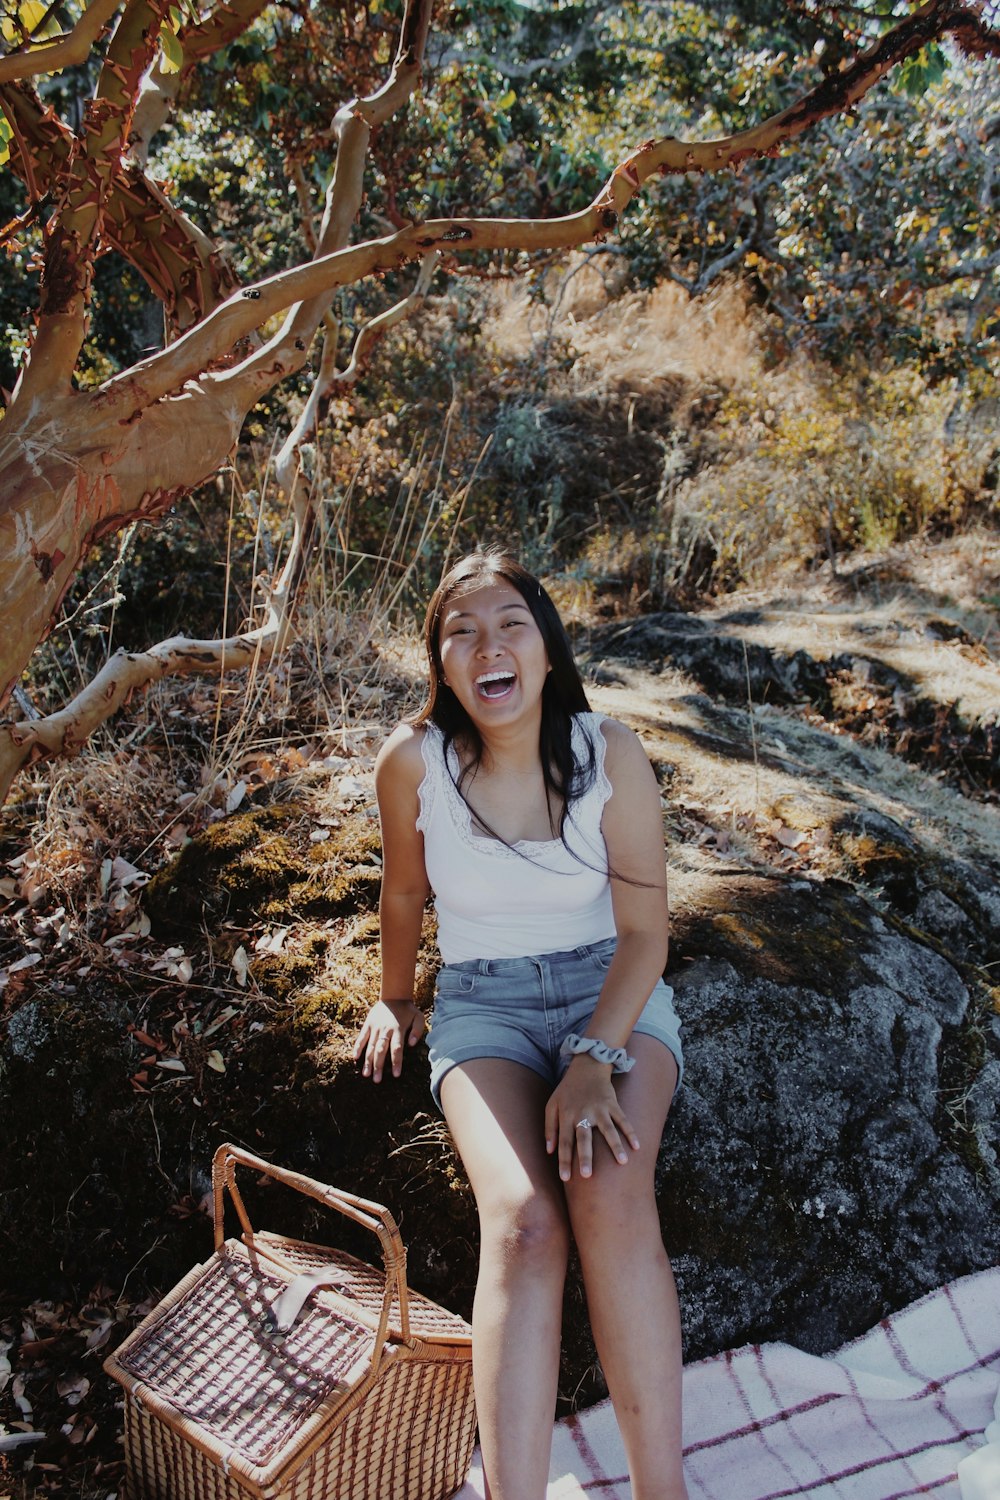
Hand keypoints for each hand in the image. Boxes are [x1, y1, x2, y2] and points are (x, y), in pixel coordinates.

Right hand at [352, 999, 425, 1081]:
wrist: (394, 996)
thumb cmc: (408, 1010)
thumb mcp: (418, 1017)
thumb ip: (418, 1030)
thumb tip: (412, 1044)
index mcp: (398, 1029)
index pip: (397, 1049)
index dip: (396, 1062)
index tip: (396, 1075)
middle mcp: (385, 1030)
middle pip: (381, 1050)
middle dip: (379, 1066)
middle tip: (377, 1080)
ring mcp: (375, 1027)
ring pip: (370, 1046)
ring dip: (368, 1061)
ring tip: (366, 1074)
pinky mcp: (368, 1025)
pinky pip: (361, 1037)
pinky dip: (357, 1047)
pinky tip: (354, 1058)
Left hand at [544, 1056, 639, 1181]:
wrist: (586, 1067)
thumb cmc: (567, 1090)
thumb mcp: (552, 1105)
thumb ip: (550, 1128)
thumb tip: (549, 1151)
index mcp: (566, 1115)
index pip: (564, 1141)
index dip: (564, 1160)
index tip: (565, 1178)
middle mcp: (583, 1113)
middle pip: (584, 1138)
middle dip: (585, 1156)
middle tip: (587, 1175)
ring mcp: (599, 1108)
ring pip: (608, 1130)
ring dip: (615, 1146)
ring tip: (622, 1162)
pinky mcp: (612, 1104)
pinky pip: (623, 1120)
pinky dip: (631, 1132)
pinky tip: (637, 1146)